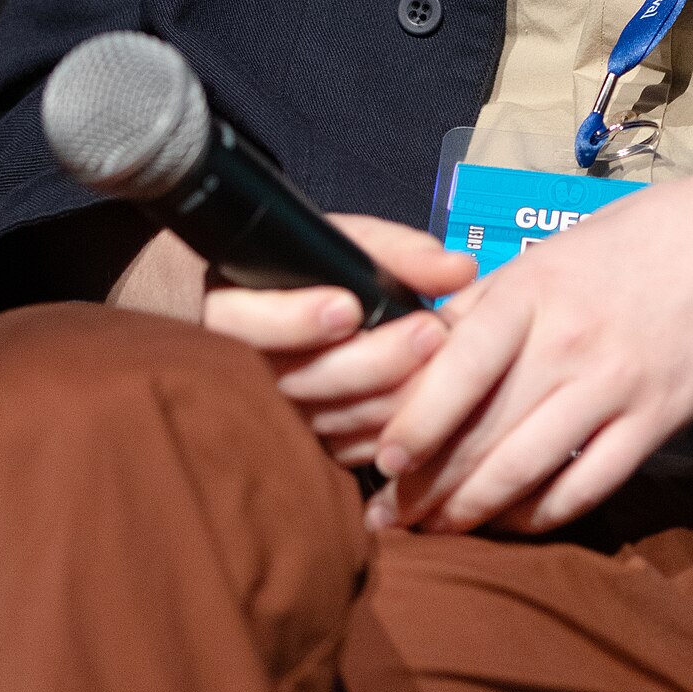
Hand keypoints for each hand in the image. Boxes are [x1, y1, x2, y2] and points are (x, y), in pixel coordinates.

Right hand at [201, 216, 475, 468]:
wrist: (317, 307)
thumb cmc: (326, 268)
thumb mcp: (352, 243)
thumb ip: (399, 253)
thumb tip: (458, 269)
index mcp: (234, 305)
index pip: (246, 323)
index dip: (295, 320)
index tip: (349, 307)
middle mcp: (244, 367)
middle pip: (296, 379)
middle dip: (370, 359)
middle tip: (429, 332)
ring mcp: (275, 414)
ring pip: (326, 419)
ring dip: (389, 395)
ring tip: (442, 362)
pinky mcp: (307, 444)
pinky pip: (345, 448)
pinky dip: (386, 428)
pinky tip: (428, 406)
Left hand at [368, 149, 692, 536]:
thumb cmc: (641, 238)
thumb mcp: (557, 250)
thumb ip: (493, 299)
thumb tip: (423, 343)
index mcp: (535, 287)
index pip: (456, 365)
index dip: (412, 421)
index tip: (377, 459)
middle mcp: (570, 340)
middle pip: (480, 430)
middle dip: (425, 484)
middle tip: (386, 516)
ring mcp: (615, 385)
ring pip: (525, 469)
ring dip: (471, 511)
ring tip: (435, 531)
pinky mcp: (655, 422)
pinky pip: (586, 487)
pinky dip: (541, 515)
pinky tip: (513, 525)